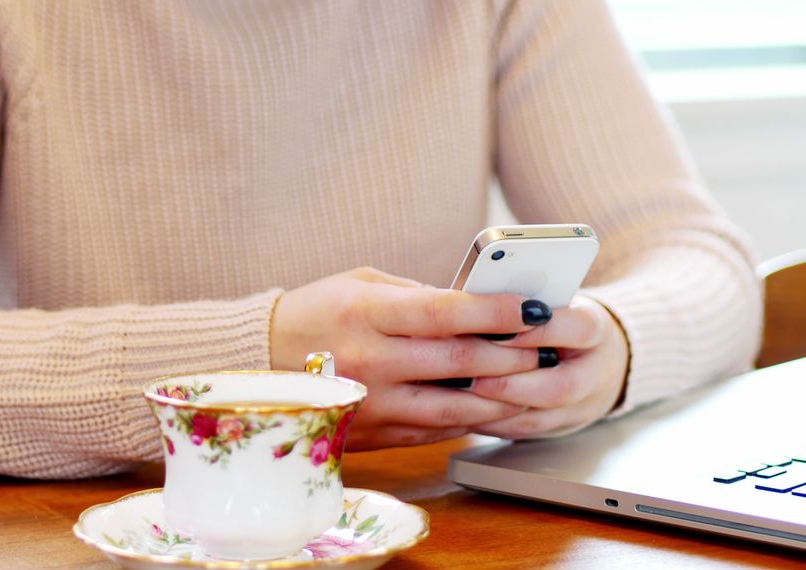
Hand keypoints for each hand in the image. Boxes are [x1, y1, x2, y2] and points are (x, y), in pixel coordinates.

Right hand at [270, 267, 552, 449]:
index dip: (496, 310)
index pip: (446, 312)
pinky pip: (435, 428)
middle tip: (548, 344)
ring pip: (456, 404)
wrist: (257, 361)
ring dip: (503, 393)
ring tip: (532, 380)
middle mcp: (371, 360)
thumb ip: (417, 295)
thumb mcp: (361, 284)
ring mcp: (371, 403)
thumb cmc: (315, 312)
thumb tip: (476, 307)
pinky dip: (469, 416)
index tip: (534, 305)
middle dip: (514, 352)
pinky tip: (493, 404)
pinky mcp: (371, 432)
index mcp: (367, 313)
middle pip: (460, 360)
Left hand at [470, 295, 628, 438]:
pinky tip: (464, 412)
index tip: (498, 329)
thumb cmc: (563, 322)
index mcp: (596, 330)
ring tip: (460, 396)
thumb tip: (476, 297)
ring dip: (495, 409)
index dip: (538, 332)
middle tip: (470, 375)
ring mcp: (581, 407)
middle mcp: (595, 373)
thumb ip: (523, 306)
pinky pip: (523, 432)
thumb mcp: (556, 302)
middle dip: (510, 383)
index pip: (577, 330)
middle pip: (560, 387)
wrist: (600, 360)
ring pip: (539, 418)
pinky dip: (491, 423)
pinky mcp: (560, 428)